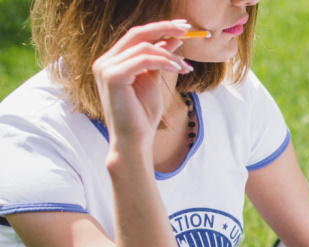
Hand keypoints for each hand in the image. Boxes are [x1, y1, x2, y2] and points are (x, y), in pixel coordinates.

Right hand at [92, 20, 193, 150]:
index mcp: (112, 61)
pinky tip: (178, 69)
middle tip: (188, 29)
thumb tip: (173, 38)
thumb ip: (159, 59)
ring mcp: (105, 67)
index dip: (159, 28)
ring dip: (169, 55)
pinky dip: (163, 61)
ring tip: (185, 67)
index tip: (183, 27)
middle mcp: (104, 61)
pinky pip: (143, 60)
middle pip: (136, 33)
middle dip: (164, 28)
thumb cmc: (142, 115)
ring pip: (143, 47)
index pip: (136, 35)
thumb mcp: (153, 81)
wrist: (134, 140)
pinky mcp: (112, 76)